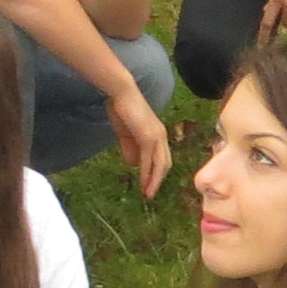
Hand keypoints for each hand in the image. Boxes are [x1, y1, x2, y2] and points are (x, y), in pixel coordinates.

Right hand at [110, 84, 172, 198]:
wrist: (121, 94)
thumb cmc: (122, 110)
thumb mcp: (126, 134)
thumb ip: (130, 148)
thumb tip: (133, 165)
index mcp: (158, 134)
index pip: (161, 158)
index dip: (157, 173)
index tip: (149, 185)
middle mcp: (161, 136)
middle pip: (165, 164)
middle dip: (158, 180)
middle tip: (150, 193)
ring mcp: (157, 137)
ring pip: (159, 164)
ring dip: (154, 181)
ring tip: (148, 193)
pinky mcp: (148, 137)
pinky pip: (149, 160)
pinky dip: (147, 173)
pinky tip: (143, 182)